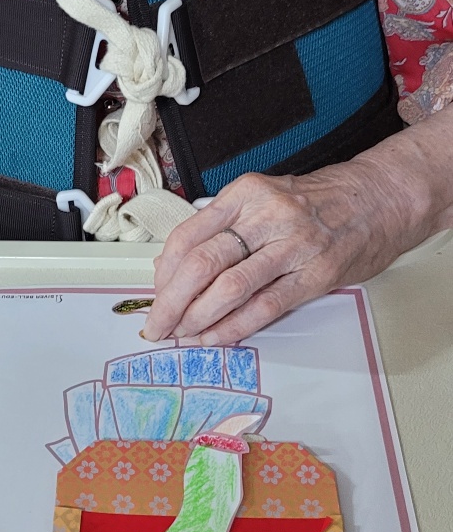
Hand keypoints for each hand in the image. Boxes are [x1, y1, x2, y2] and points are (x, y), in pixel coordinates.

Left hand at [145, 142, 432, 344]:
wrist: (377, 200)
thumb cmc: (317, 202)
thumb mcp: (263, 197)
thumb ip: (221, 227)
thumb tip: (172, 266)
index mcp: (246, 194)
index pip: (189, 235)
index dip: (163, 273)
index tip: (153, 295)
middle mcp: (267, 216)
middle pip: (202, 263)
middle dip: (171, 301)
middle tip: (158, 324)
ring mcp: (293, 245)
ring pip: (230, 287)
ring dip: (198, 318)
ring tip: (182, 334)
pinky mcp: (315, 275)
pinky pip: (264, 307)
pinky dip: (233, 328)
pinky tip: (216, 338)